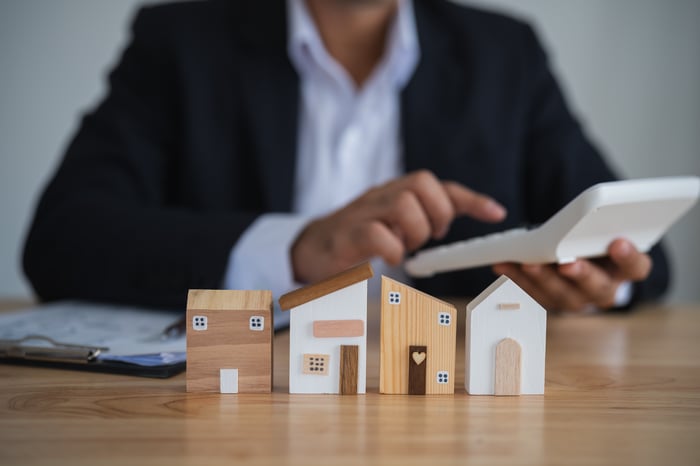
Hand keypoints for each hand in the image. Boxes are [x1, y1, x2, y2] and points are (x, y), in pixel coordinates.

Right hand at [291, 170, 506, 283]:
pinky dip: (391, 249)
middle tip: (431, 236)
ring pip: (402, 203)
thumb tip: (449, 230)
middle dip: (437, 212)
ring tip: (406, 247)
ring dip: (414, 231)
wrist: (309, 249)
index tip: (497, 213)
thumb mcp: (392, 228)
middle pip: (421, 182)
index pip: (438, 185)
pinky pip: (377, 233)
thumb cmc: (356, 240)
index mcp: (394, 193)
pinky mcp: (346, 234)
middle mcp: (380, 195)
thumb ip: (418, 224)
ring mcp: (362, 212)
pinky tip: (389, 259)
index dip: (470, 199)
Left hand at [492, 238, 652, 310]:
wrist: (574, 254)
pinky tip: (504, 264)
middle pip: (599, 288)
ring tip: (528, 263)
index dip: (629, 257)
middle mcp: (604, 288)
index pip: (637, 267)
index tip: (617, 242)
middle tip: (567, 263)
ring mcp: (578, 299)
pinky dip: (518, 280)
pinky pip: (535, 295)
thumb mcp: (599, 229)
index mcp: (625, 268)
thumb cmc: (590, 237)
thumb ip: (599, 224)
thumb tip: (587, 212)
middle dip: (582, 275)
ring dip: (544, 279)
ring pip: (563, 296)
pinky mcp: (551, 302)